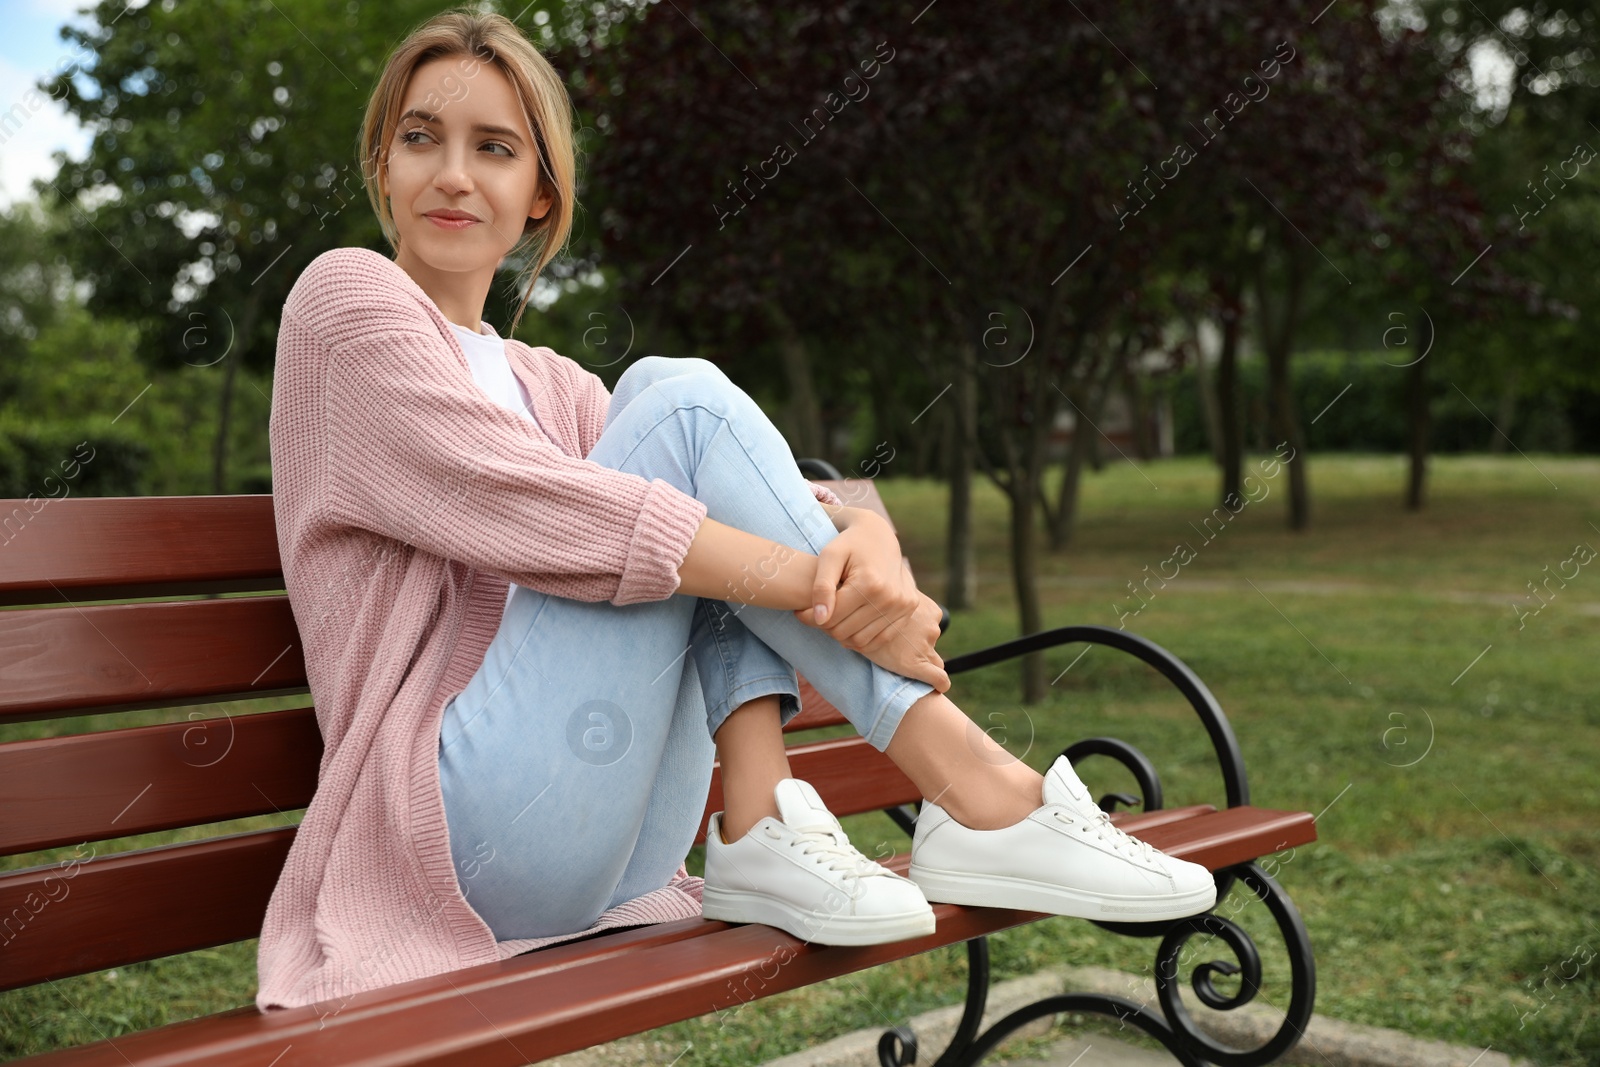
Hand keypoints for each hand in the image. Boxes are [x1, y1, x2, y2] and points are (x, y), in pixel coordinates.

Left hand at [794, 513, 949, 691]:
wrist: (880, 536)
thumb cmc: (849, 544)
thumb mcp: (829, 556)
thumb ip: (821, 586)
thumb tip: (819, 618)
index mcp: (870, 583)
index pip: (831, 618)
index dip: (810, 618)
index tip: (800, 611)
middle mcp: (890, 597)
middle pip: (844, 632)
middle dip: (824, 626)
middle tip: (816, 613)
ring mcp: (902, 606)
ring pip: (860, 641)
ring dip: (841, 634)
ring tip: (832, 617)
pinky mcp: (908, 612)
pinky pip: (878, 641)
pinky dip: (860, 638)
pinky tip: (849, 624)